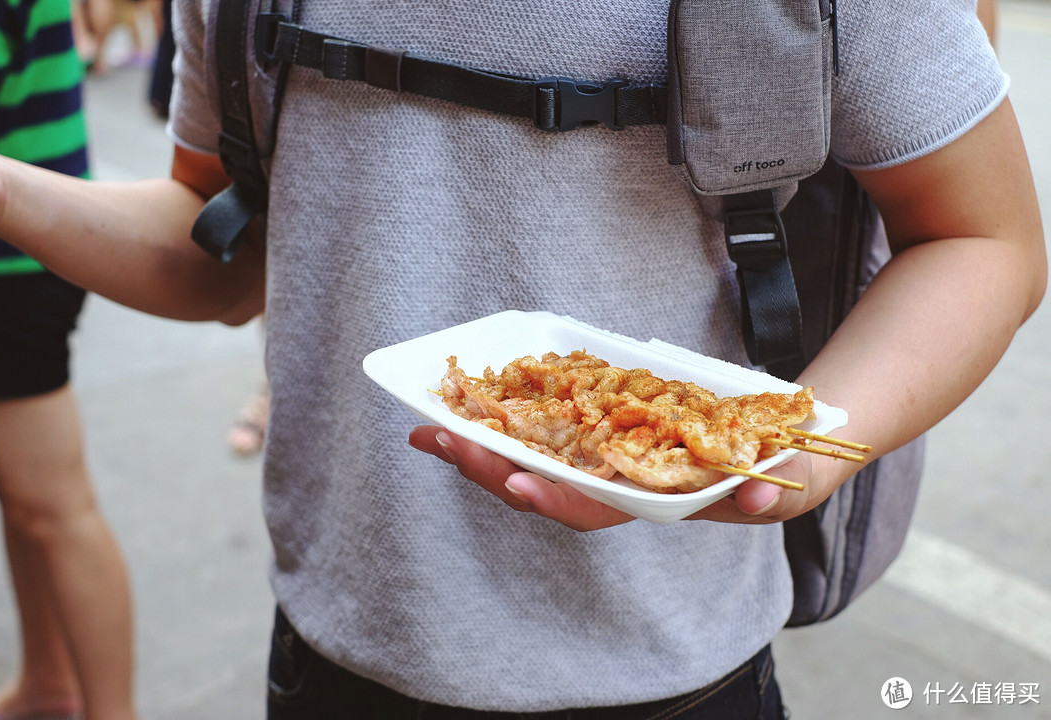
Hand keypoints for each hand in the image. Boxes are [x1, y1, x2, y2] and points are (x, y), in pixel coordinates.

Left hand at [408, 425, 827, 529]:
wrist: (784, 438)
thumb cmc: (786, 462)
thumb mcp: (792, 474)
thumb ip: (780, 486)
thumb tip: (756, 495)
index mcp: (657, 501)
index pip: (600, 509)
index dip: (559, 499)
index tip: (518, 482)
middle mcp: (622, 485)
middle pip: (547, 485)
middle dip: (491, 468)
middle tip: (440, 441)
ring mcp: (609, 455)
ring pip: (537, 457)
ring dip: (484, 445)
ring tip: (432, 426)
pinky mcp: (605, 426)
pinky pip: (548, 425)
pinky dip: (509, 416)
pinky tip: (471, 402)